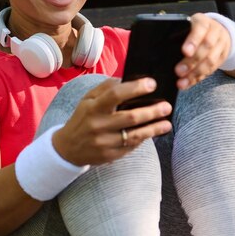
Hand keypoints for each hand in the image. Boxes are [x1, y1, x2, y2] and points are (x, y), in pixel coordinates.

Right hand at [52, 77, 172, 165]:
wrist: (67, 148)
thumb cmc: (82, 118)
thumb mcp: (87, 100)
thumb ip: (105, 88)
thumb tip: (126, 78)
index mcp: (93, 108)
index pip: (115, 95)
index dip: (135, 88)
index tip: (152, 84)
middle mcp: (98, 125)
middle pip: (130, 117)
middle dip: (151, 112)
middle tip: (166, 106)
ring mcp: (104, 142)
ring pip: (134, 135)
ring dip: (153, 129)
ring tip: (167, 123)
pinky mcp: (109, 156)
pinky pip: (131, 146)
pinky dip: (143, 139)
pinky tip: (153, 133)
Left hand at [175, 13, 230, 89]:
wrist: (219, 31)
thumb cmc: (196, 29)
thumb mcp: (188, 25)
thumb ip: (179, 33)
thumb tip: (162, 46)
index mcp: (203, 22)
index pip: (200, 29)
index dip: (193, 41)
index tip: (185, 51)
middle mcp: (215, 32)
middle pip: (206, 47)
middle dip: (192, 61)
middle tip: (178, 71)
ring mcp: (220, 45)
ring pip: (210, 61)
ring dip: (195, 73)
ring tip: (182, 81)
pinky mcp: (222, 58)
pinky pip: (211, 70)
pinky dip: (198, 78)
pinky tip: (188, 83)